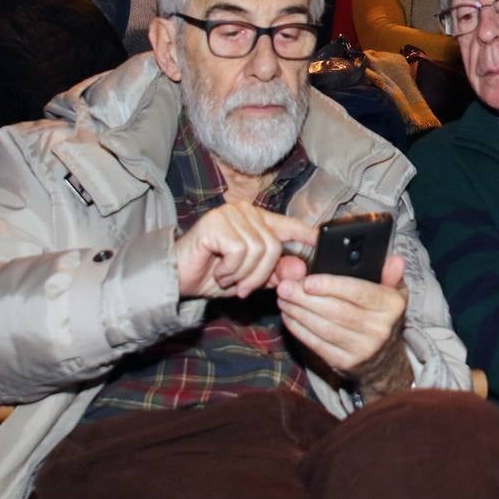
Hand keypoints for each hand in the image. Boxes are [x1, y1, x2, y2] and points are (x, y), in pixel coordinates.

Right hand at [174, 201, 315, 298]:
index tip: (322, 242)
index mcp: (257, 220)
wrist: (176, 280)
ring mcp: (229, 214)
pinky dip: (230, 270)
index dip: (307, 235)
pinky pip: (240, 251)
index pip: (289, 225)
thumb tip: (300, 269)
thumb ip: (275, 273)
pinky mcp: (215, 223)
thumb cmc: (212, 275)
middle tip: (242, 286)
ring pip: (259, 250)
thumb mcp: (250, 278)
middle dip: (261, 274)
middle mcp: (245, 211)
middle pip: (274, 245)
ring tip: (227, 278)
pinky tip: (217, 272)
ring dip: (244, 275)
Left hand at [276, 253, 411, 397]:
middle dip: (306, 298)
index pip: (360, 292)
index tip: (307, 280)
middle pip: (337, 311)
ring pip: (324, 328)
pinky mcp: (345, 363)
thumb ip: (391, 274)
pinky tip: (289, 317)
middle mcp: (380, 329)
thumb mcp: (394, 293)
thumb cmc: (383, 316)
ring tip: (283, 299)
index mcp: (392, 306)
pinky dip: (300, 330)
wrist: (385, 359)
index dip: (331, 286)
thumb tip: (395, 260)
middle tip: (285, 286)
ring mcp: (362, 349)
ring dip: (299, 313)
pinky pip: (317, 344)